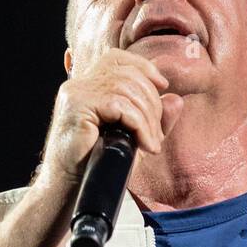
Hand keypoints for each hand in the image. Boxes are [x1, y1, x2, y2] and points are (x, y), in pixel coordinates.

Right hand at [39, 49, 177, 187]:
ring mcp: (76, 93)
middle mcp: (79, 84)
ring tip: (151, 143)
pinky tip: (144, 145)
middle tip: (157, 134)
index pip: (117, 58)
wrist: (70, 188)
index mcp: (88, 85)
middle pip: (128, 75)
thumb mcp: (133, 138)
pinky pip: (119, 106)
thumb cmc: (98, 163)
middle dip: (152, 102)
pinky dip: (139, 125)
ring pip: (126, 89)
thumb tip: (176, 99)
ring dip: (148, 118)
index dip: (143, 67)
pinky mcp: (77, 106)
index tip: (163, 85)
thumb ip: (153, 118)